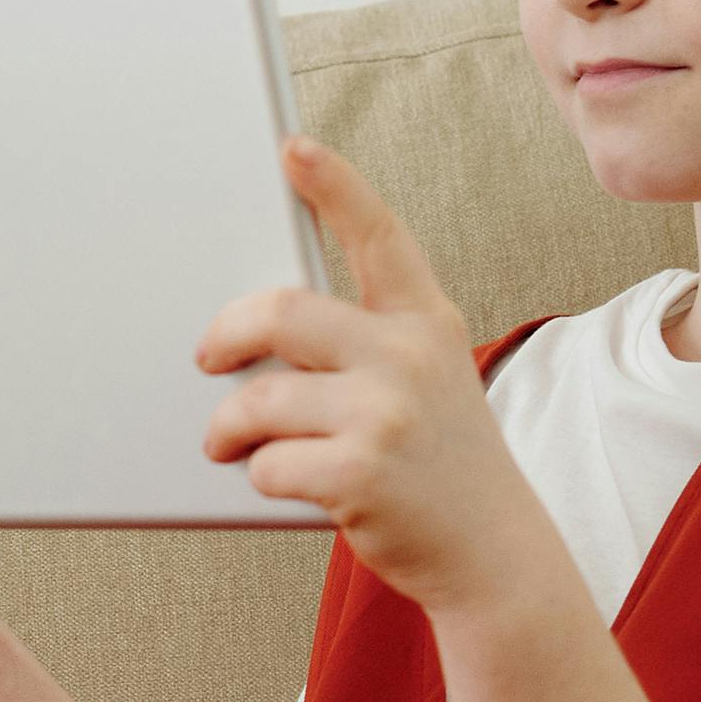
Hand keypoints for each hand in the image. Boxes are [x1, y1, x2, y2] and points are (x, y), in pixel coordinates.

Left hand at [195, 139, 574, 619]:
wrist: (495, 554)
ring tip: (227, 442)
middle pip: (281, 311)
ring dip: (229, 427)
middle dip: (226, 334)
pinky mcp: (362, 474)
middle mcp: (409, 356)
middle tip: (206, 358)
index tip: (292, 147)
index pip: (377, 235)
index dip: (333, 186)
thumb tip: (257, 334)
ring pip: (259, 398)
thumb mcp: (428, 382)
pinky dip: (259, 476)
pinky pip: (268, 462)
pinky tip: (282, 484)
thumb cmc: (440, 464)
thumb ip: (367, 345)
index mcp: (426, 323)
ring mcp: (388, 414)